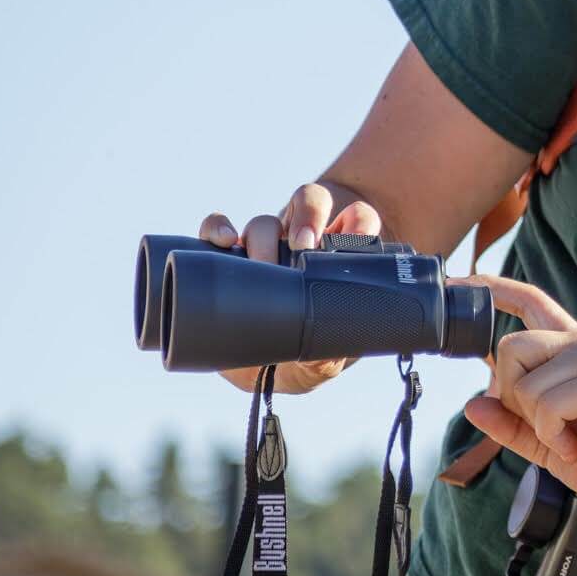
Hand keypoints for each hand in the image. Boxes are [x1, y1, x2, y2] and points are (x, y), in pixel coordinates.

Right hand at [200, 182, 381, 395]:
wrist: (255, 372)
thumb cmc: (300, 360)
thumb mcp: (318, 363)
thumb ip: (326, 358)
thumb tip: (326, 354)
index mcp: (337, 258)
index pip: (357, 219)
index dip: (359, 221)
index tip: (355, 239)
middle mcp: (302, 244)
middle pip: (310, 203)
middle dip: (308, 216)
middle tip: (303, 246)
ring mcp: (264, 247)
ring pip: (266, 220)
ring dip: (263, 235)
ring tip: (261, 263)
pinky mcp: (226, 256)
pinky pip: (216, 227)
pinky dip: (217, 227)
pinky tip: (224, 242)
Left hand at [462, 276, 576, 517]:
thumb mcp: (546, 443)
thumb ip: (512, 423)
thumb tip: (473, 402)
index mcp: (571, 351)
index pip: (529, 301)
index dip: (493, 289)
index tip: (459, 283)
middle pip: (510, 346)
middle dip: (513, 397)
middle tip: (547, 426)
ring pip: (525, 382)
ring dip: (538, 426)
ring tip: (570, 439)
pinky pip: (547, 404)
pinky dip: (553, 435)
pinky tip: (575, 445)